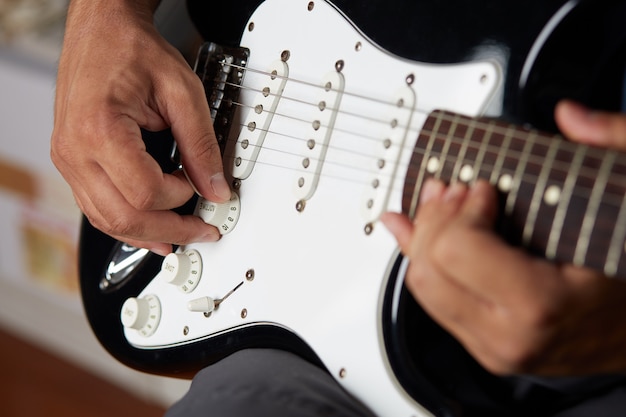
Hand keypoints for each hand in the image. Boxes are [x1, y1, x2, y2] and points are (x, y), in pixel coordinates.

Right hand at [50, 0, 229, 255]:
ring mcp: (68, 159)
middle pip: (123, 217)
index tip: (200, 187)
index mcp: (99, 129)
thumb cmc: (132, 50)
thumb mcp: (182, 91)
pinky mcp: (71, 161)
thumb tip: (215, 187)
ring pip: (106, 220)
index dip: (180, 196)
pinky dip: (125, 222)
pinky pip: (95, 207)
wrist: (101, 30)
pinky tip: (148, 227)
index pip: (145, 192)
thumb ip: (201, 144)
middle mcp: (75, 150)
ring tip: (179, 238)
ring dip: (146, 235)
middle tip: (201, 233)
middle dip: (169, 231)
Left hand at [381, 101, 625, 375]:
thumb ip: (612, 148)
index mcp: (541, 306)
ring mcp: (494, 349)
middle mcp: (509, 337)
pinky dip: (424, 261)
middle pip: (429, 269)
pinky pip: (434, 303)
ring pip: (422, 287)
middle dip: (435, 218)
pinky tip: (422, 233)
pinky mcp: (485, 348)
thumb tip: (570, 117)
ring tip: (441, 204)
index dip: (462, 208)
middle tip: (455, 189)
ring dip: (424, 237)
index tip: (484, 189)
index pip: (456, 250)